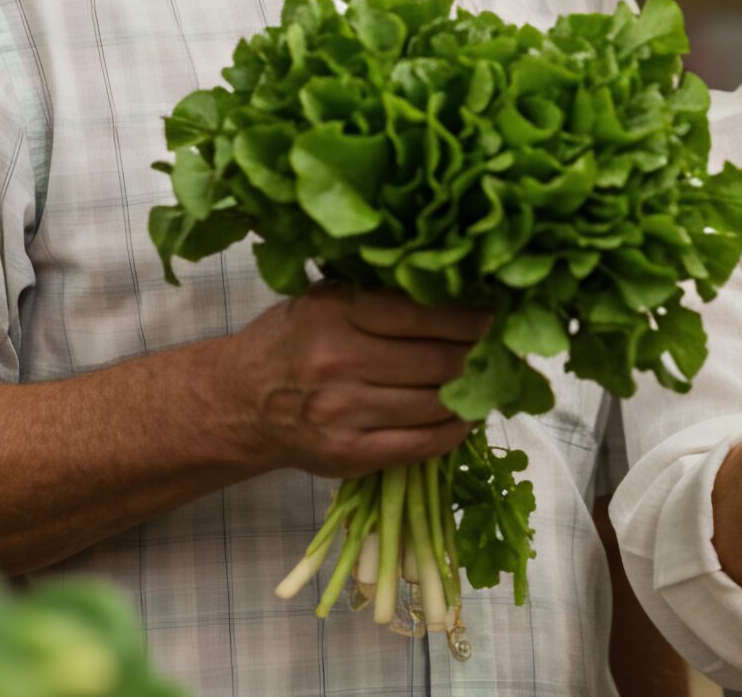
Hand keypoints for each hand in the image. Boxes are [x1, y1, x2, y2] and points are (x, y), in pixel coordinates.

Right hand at [227, 285, 491, 477]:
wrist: (241, 402)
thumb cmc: (295, 341)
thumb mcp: (328, 300)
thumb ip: (383, 294)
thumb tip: (462, 289)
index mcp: (336, 311)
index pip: (423, 313)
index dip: (469, 317)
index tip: (496, 316)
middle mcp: (337, 360)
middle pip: (438, 360)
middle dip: (479, 356)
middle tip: (501, 351)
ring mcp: (342, 412)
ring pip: (437, 403)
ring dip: (471, 394)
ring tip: (487, 382)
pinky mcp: (349, 454)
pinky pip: (423, 444)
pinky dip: (454, 430)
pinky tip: (463, 416)